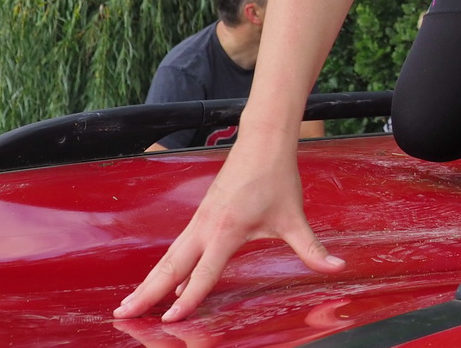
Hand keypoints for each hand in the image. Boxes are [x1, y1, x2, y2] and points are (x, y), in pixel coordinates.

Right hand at [113, 137, 345, 322]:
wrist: (262, 140)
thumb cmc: (277, 177)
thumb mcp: (295, 218)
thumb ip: (312, 249)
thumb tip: (337, 268)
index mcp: (227, 230)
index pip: (204, 273)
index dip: (188, 299)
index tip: (170, 321)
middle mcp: (206, 227)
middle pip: (171, 267)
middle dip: (147, 293)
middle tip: (123, 314)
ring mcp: (200, 220)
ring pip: (169, 257)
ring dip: (148, 281)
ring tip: (128, 304)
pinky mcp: (201, 216)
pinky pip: (177, 247)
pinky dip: (164, 267)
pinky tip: (160, 282)